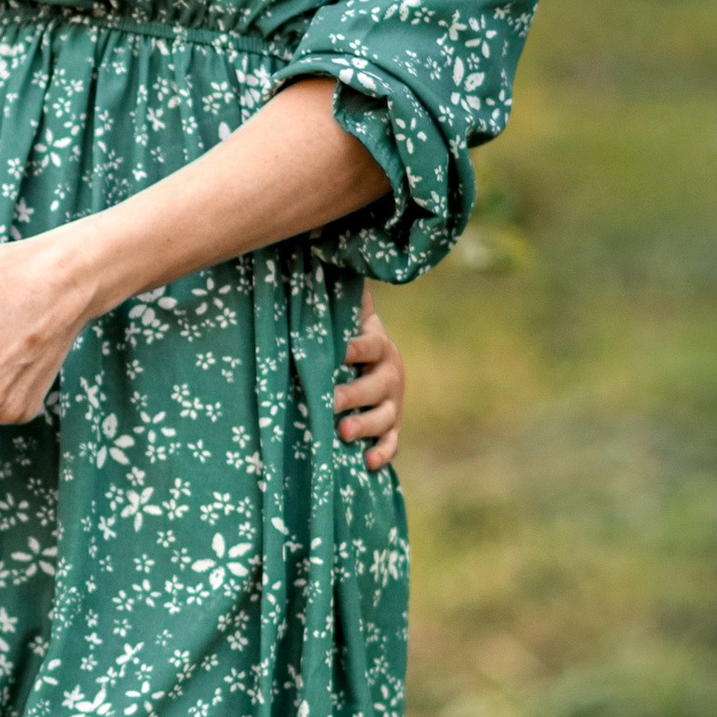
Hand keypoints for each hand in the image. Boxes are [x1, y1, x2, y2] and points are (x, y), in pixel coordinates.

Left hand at [334, 288, 404, 468]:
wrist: (375, 363)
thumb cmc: (348, 337)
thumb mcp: (346, 316)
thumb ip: (339, 293)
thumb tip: (324, 252)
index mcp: (378, 345)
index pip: (369, 345)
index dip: (355, 348)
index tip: (339, 351)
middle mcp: (389, 375)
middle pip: (375, 386)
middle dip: (353, 394)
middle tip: (330, 401)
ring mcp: (392, 403)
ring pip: (384, 418)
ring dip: (365, 426)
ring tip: (343, 433)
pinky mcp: (391, 428)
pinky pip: (391, 443)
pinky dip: (382, 454)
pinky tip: (367, 464)